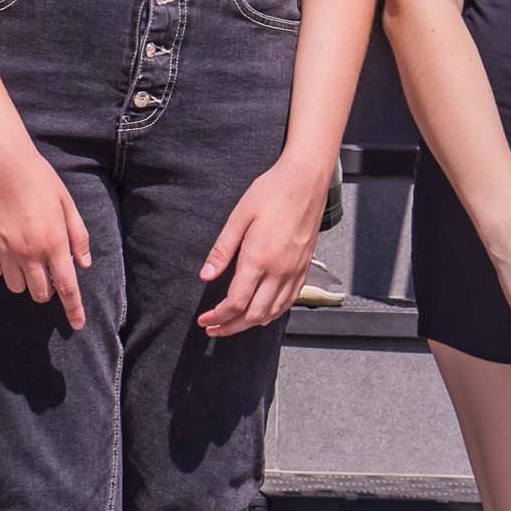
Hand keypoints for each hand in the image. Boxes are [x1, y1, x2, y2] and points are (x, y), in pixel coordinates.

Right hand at [0, 143, 94, 328]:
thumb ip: (78, 236)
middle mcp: (29, 252)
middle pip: (40, 293)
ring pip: (16, 287)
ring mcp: (4, 250)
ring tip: (25, 257)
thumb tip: (84, 264)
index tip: (77, 324)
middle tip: (46, 270)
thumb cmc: (39, 180)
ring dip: (25, 280)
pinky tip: (7, 248)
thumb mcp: (67, 204)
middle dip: (47, 290)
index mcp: (53, 242)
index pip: (66, 286)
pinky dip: (3, 268)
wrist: (2, 164)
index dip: (73, 308)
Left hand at [196, 157, 328, 336]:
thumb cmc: (272, 192)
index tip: (204, 320)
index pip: (236, 302)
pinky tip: (263, 312)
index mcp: (259, 258)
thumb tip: (205, 275)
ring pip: (273, 312)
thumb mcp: (239, 216)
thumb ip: (222, 249)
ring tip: (233, 326)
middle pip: (254, 314)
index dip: (218, 317)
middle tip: (213, 330)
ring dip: (251, 323)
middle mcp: (279, 270)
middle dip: (231, 327)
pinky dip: (274, 313)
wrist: (305, 180)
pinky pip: (289, 301)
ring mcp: (295, 271)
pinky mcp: (305, 268)